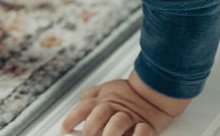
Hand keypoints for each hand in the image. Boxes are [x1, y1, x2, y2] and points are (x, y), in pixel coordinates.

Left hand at [61, 79, 176, 135]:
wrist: (155, 89)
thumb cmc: (129, 93)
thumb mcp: (106, 89)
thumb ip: (92, 96)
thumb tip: (81, 101)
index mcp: (104, 100)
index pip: (84, 107)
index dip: (72, 118)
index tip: (65, 129)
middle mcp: (116, 108)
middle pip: (99, 114)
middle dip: (91, 128)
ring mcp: (131, 116)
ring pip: (119, 122)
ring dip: (111, 132)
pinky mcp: (147, 125)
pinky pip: (143, 132)